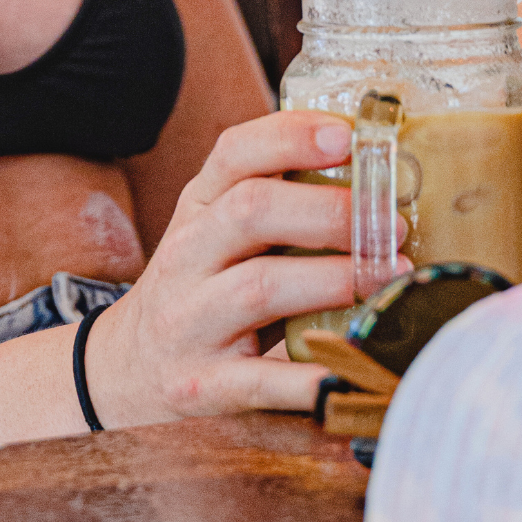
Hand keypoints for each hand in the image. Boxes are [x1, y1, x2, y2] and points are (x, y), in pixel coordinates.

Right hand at [84, 112, 397, 425]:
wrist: (129, 368)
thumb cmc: (202, 289)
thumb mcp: (219, 233)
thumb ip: (279, 202)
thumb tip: (379, 176)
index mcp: (198, 208)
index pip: (235, 153)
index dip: (291, 138)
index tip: (348, 136)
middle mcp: (187, 256)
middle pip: (252, 212)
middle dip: (329, 212)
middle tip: (391, 224)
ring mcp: (191, 321)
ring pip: (260, 287)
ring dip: (335, 278)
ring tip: (390, 278)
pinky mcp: (202, 384)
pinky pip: (260, 380)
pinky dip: (307, 378)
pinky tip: (349, 371)